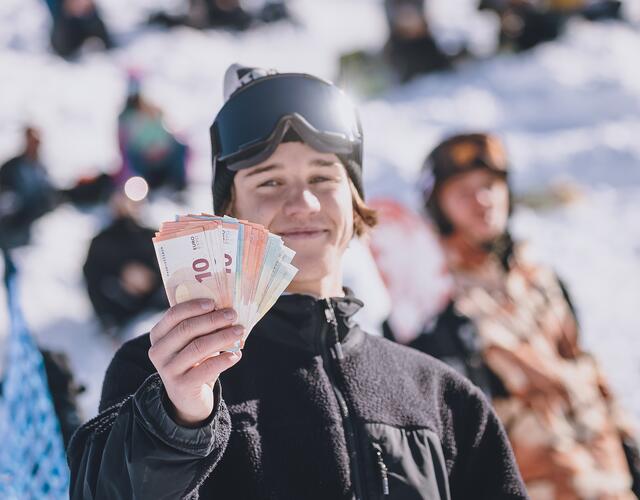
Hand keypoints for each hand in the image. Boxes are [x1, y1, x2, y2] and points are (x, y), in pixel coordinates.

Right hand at [148, 299, 243, 425]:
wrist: (188, 398)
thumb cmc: (194, 362)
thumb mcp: (193, 342)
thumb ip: (202, 326)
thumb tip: (226, 309)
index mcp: (159, 335)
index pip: (173, 315)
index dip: (193, 306)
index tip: (214, 302)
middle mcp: (158, 352)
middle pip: (187, 329)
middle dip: (213, 320)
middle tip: (233, 315)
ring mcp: (168, 370)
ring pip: (198, 347)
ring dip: (222, 337)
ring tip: (240, 331)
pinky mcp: (181, 386)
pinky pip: (206, 369)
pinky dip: (224, 359)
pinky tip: (237, 354)